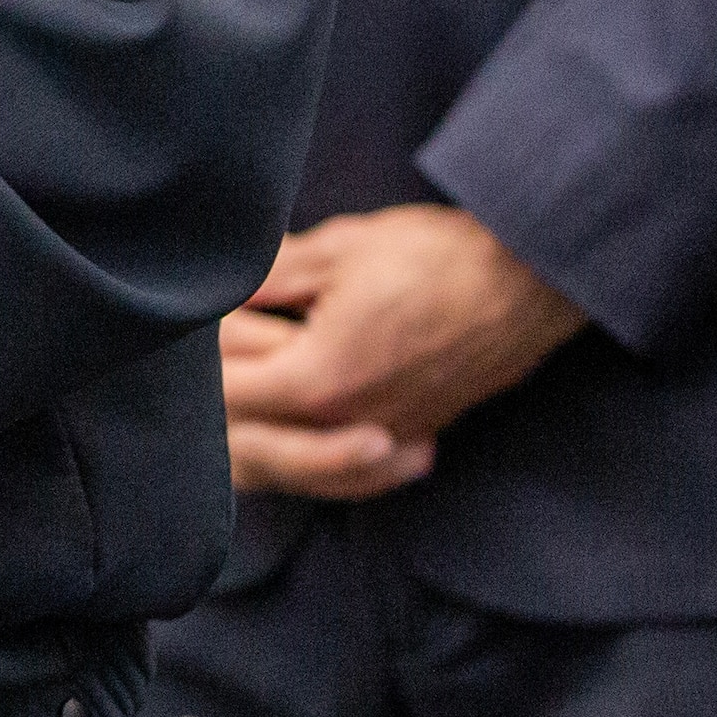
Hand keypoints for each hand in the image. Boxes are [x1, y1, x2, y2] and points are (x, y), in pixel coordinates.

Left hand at [220, 205, 588, 503]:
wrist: (529, 278)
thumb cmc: (435, 256)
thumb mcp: (336, 250)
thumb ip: (267, 277)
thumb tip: (216, 287)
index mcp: (318, 379)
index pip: (229, 395)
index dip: (199, 367)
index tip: (187, 339)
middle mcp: (351, 424)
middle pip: (257, 439)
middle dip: (224, 407)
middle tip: (204, 376)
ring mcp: (390, 435)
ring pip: (303, 464)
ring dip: (269, 439)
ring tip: (244, 407)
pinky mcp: (420, 431)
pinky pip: (351, 466)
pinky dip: (321, 456)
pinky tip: (307, 435)